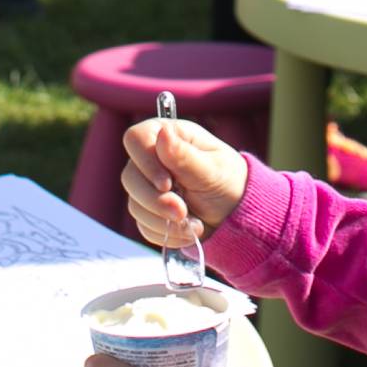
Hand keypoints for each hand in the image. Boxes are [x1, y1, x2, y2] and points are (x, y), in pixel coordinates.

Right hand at [122, 116, 248, 247]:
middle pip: (130, 177)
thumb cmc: (228, 183)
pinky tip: (187, 231)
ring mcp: (147, 186)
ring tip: (194, 224)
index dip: (145, 163)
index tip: (166, 184)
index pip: (135, 140)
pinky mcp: (149, 211)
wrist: (236, 215)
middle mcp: (152, 159)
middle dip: (156, 201)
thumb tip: (162, 134)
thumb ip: (185, 156)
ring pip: (134, 204)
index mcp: (167, 137)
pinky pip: (143, 225)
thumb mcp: (212, 170)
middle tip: (182, 212)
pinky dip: (165, 233)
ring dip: (163, 220)